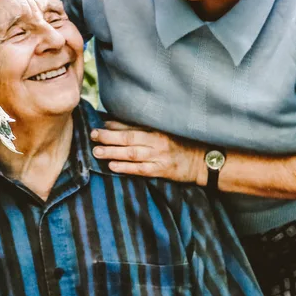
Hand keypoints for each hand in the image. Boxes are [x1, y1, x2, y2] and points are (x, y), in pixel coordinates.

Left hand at [90, 121, 205, 184]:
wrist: (203, 161)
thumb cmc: (182, 145)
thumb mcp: (165, 132)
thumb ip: (144, 128)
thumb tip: (116, 124)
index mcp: (158, 130)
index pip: (133, 126)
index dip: (115, 125)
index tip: (99, 124)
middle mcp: (157, 142)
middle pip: (129, 138)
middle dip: (109, 137)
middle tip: (93, 136)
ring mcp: (159, 157)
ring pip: (132, 154)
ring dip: (113, 152)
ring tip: (96, 151)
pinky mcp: (161, 171)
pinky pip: (140, 169)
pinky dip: (125, 167)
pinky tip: (112, 166)